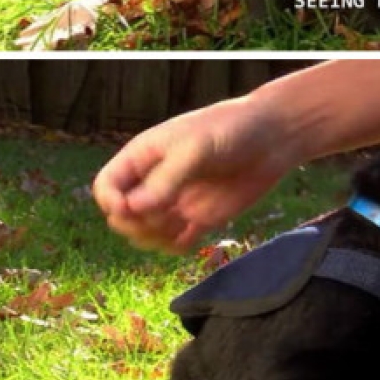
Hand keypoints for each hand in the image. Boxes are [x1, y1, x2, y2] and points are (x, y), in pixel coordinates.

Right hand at [92, 94, 291, 251]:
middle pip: (122, 216)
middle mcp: (155, 182)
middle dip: (134, 224)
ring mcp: (177, 202)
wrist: (272, 138)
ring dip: (154, 239)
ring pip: (147, 233)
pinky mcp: (200, 218)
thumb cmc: (231, 130)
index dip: (111, 202)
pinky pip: (176, 243)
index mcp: (143, 157)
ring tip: (180, 226)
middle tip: (162, 218)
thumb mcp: (195, 149)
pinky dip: (176, 248)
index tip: (131, 207)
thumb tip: (135, 209)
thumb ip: (166, 179)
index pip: (106, 187)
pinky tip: (189, 240)